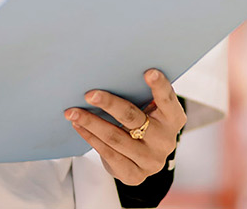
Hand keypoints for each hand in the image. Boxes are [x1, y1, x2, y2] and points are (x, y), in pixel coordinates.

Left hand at [65, 69, 186, 185]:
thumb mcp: (149, 109)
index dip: (160, 86)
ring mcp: (151, 160)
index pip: (167, 100)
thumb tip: (108, 75)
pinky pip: (108, 154)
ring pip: (115, 138)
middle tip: (90, 94)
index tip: (149, 72)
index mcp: (173, 119)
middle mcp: (165, 141)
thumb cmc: (144, 122)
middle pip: (133, 118)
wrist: (143, 158)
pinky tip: (78, 126)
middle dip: (109, 104)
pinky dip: (90, 137)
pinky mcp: (135, 175)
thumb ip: (140, 95)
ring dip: (91, 122)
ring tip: (72, 112)